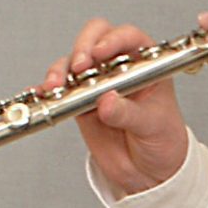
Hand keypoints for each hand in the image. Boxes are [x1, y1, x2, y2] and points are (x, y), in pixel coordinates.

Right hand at [44, 18, 190, 196]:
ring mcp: (97, 81)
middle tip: (80, 67)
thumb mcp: (153, 125)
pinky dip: (50, 88)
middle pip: (95, 38)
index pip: (129, 38)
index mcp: (146, 63)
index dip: (113, 39)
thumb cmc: (162, 139)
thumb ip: (129, 113)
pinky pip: (61, 88)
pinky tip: (46, 94)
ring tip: (57, 85)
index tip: (101, 53)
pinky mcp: (79, 99)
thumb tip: (106, 102)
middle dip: (83, 47)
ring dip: (61, 69)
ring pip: (73, 61)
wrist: (149, 170)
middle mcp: (119, 66)